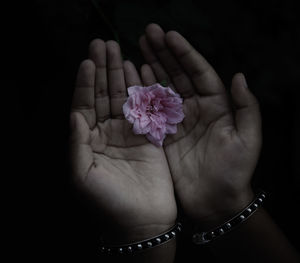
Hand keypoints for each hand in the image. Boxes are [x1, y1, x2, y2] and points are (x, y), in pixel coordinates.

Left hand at [70, 39, 176, 240]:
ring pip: (123, 97)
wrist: (142, 221)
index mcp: (89, 141)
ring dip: (120, 74)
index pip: (85, 105)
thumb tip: (73, 115)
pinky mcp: (149, 136)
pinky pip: (145, 108)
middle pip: (103, 95)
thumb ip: (76, 145)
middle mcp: (107, 133)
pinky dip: (142, 90)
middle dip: (102, 70)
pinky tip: (138, 72)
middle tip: (103, 44)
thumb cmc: (108, 202)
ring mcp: (130, 133)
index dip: (85, 84)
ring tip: (118, 50)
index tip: (87, 61)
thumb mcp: (83, 176)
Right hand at [139, 24, 261, 225]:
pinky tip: (134, 77)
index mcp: (216, 106)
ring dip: (151, 67)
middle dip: (164, 53)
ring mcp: (177, 120)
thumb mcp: (248, 139)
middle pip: (178, 74)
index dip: (185, 54)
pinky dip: (142, 92)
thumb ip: (247, 107)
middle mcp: (195, 108)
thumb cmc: (234, 172)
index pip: (199, 72)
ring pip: (163, 87)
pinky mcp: (162, 133)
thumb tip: (239, 76)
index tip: (169, 36)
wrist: (215, 201)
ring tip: (138, 47)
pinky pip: (151, 109)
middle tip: (148, 33)